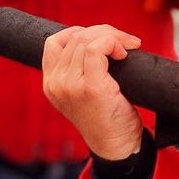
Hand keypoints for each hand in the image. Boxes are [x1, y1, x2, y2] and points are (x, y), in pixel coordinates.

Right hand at [42, 25, 144, 159]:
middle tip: (126, 41)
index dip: (80, 32)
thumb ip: (77, 69)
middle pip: (75, 36)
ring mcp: (70, 86)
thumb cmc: (106, 118)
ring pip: (86, 40)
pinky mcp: (90, 88)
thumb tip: (98, 37)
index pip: (54, 42)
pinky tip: (124, 53)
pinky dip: (113, 42)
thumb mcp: (80, 92)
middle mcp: (55, 84)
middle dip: (105, 31)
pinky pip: (96, 49)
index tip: (103, 39)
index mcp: (50, 83)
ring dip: (113, 36)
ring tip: (128, 46)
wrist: (116, 147)